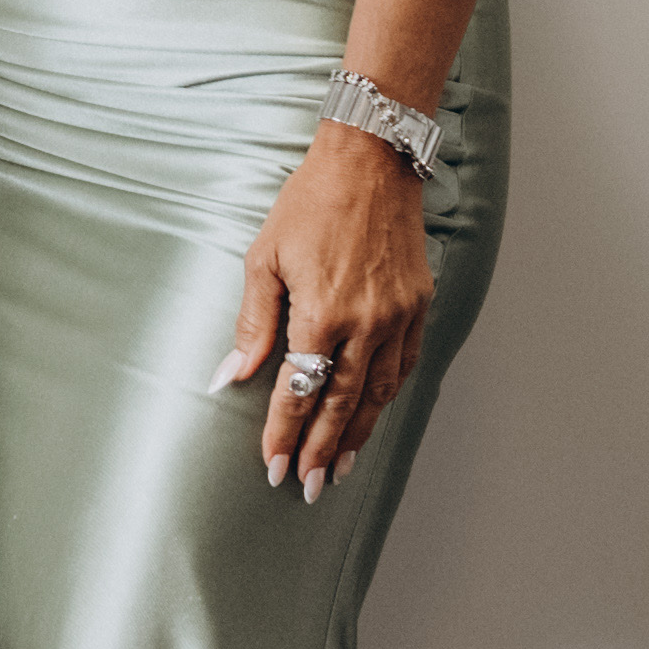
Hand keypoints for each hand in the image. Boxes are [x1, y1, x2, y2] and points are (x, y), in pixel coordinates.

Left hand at [220, 122, 433, 499]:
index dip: (285, 431)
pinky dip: (387, 396)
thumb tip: (229, 376)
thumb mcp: (264, 258)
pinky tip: (373, 414)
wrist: (370, 161)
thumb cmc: (309, 203)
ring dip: (359, 433)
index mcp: (323, 313)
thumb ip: (253, 324)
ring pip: (380, 392)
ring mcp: (399, 315)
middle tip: (308, 486)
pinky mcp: (419, 304)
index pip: (301, 391)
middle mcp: (367, 322)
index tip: (273, 465)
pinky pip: (405, 364)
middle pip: (343, 404)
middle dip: (324, 450)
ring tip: (341, 466)